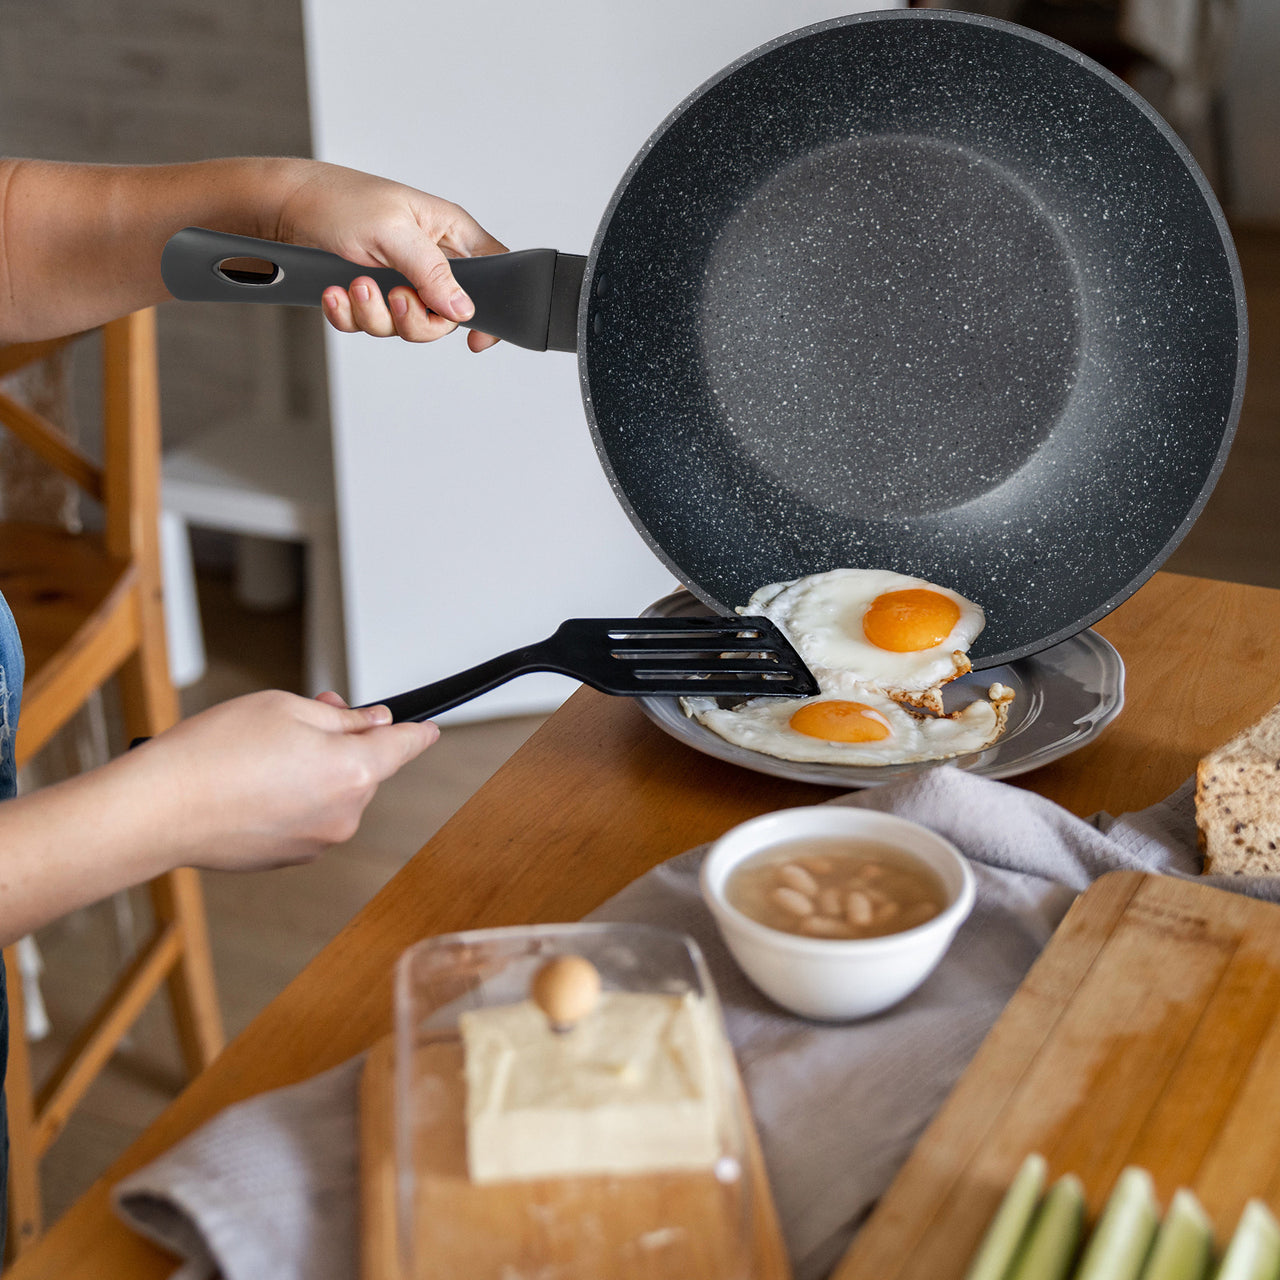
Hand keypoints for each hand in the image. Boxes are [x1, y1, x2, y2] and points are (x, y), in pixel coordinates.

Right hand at [133, 689, 437, 871]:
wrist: (159, 811)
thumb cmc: (215, 753)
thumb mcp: (286, 709)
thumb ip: (342, 718)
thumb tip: (372, 723)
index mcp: (356, 771)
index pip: (404, 746)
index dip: (418, 732)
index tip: (430, 729)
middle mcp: (347, 813)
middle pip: (365, 768)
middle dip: (345, 741)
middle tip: (308, 712)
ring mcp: (320, 841)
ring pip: (335, 792)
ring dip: (316, 770)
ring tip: (263, 751)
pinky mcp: (291, 857)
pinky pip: (308, 816)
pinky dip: (293, 797)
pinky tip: (253, 783)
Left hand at [274, 160, 507, 349]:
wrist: (282, 207)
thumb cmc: (338, 199)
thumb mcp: (393, 231)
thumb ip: (433, 272)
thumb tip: (463, 309)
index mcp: (449, 233)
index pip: (494, 273)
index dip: (491, 309)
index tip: (474, 337)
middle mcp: (429, 260)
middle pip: (447, 317)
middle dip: (416, 319)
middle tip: (395, 298)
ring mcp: (401, 281)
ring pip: (406, 327)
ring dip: (376, 315)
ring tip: (355, 285)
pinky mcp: (372, 295)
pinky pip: (371, 325)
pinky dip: (350, 316)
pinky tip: (336, 292)